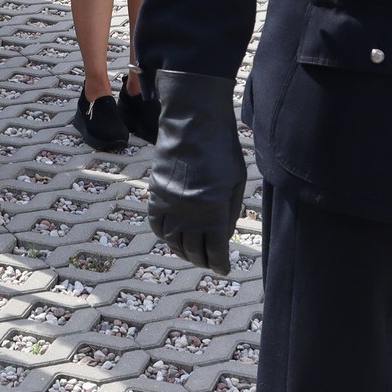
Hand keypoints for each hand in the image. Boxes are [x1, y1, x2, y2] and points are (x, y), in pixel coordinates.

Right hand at [146, 70, 245, 274]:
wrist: (192, 123)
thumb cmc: (221, 149)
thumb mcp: (235, 183)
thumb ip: (229, 212)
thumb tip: (223, 235)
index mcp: (212, 212)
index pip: (214, 250)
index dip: (219, 264)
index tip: (223, 269)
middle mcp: (188, 213)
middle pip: (192, 249)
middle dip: (202, 260)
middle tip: (208, 262)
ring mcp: (169, 203)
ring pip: (172, 241)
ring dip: (182, 252)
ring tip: (190, 254)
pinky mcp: (156, 193)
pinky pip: (156, 224)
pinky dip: (164, 235)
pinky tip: (172, 237)